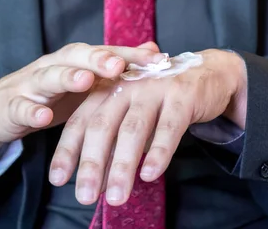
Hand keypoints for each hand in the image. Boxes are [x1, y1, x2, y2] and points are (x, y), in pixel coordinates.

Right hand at [0, 42, 165, 179]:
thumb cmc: (49, 95)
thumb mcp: (84, 82)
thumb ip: (116, 67)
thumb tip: (154, 50)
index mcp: (73, 61)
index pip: (103, 52)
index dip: (129, 54)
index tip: (156, 61)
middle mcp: (53, 65)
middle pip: (76, 56)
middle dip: (98, 59)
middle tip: (119, 64)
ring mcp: (30, 84)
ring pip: (48, 75)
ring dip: (67, 77)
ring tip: (85, 81)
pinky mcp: (10, 105)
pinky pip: (20, 106)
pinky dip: (31, 110)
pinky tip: (43, 117)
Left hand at [48, 49, 246, 205]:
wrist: (209, 71)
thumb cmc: (163, 98)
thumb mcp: (133, 116)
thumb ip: (115, 144)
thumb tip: (97, 183)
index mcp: (109, 88)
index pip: (81, 121)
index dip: (68, 150)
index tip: (58, 179)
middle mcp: (127, 85)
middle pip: (102, 126)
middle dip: (91, 164)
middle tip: (84, 196)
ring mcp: (154, 88)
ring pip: (133, 129)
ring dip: (122, 166)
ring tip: (117, 196)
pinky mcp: (182, 95)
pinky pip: (169, 127)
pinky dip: (159, 152)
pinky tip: (150, 175)